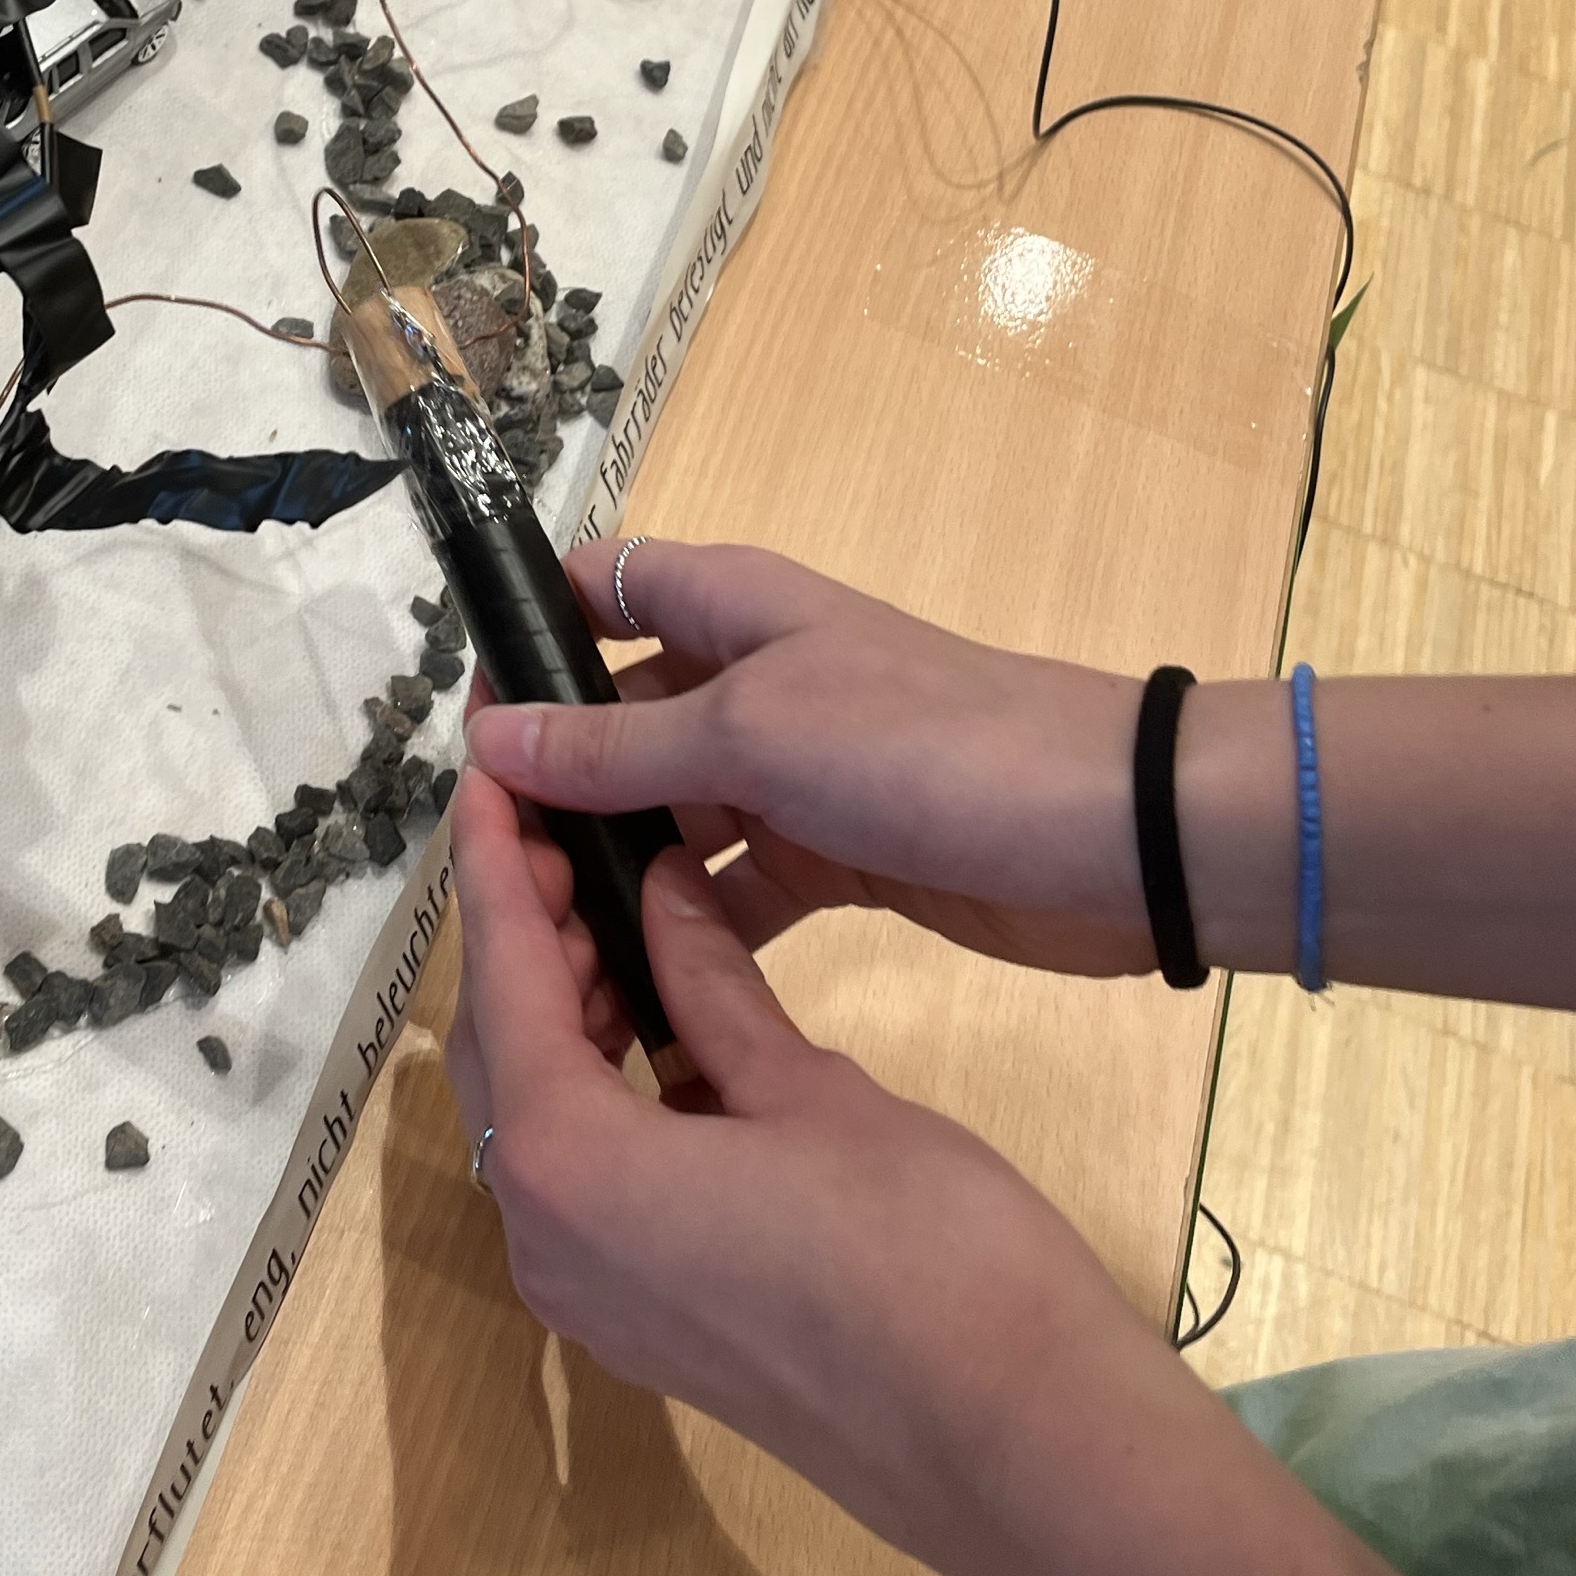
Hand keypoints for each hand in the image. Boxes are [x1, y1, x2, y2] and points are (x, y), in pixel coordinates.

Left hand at [441, 762, 1176, 1575]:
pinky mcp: (645, 1325)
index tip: (486, 774)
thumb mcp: (813, 1092)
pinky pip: (583, 1179)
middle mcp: (545, 1238)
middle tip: (565, 827)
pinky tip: (655, 1020)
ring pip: (535, 1119)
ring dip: (562, 1012)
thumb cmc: (927, 1254)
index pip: (503, 979)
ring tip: (609, 901)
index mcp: (568, 1163)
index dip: (491, 866)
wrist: (1020, 1448)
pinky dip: (598, 1087)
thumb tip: (656, 894)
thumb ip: (713, 990)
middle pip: (500, 1053)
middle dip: (522, 935)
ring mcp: (591, 1298)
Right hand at [464, 537, 1152, 977]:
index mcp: (730, 607)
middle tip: (490, 876)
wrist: (1108, 837)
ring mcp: (791, 773)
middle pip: (618, 714)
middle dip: (554, 781)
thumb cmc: (926, 746)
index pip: (597, 588)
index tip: (467, 730)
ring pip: (666, 811)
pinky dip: (688, 928)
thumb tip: (487, 735)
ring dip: (614, 868)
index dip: (525, 640)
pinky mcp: (830, 856)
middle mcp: (750, 679)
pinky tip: (638, 987)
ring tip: (547, 947)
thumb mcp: (752, 732)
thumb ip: (617, 743)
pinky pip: (728, 887)